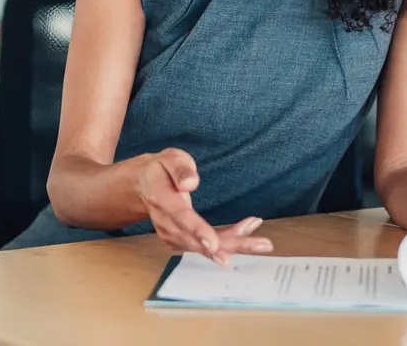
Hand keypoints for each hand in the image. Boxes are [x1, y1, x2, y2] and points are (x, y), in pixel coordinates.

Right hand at [136, 148, 272, 264]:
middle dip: (231, 244)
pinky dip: (229, 241)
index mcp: (162, 199)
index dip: (197, 231)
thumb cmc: (161, 170)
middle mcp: (165, 222)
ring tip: (262, 240)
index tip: (213, 244)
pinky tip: (247, 231)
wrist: (144, 186)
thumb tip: (190, 183)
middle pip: (198, 240)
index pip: (180, 217)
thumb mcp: (169, 158)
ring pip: (205, 247)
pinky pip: (206, 246)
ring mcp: (171, 235)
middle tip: (262, 245)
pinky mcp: (180, 241)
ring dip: (236, 243)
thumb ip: (180, 168)